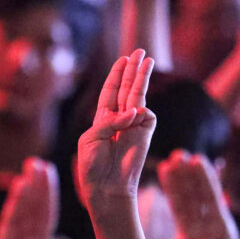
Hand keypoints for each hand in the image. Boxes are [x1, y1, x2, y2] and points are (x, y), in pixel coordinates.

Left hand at [0, 158, 83, 238]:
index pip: (11, 224)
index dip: (18, 203)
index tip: (22, 182)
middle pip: (27, 213)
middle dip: (32, 189)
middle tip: (35, 164)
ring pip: (42, 217)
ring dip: (45, 195)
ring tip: (47, 169)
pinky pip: (60, 236)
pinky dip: (65, 235)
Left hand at [77, 49, 155, 199]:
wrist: (106, 187)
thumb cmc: (93, 166)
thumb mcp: (92, 138)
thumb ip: (110, 121)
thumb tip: (134, 113)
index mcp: (103, 119)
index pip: (111, 91)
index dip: (116, 75)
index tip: (123, 59)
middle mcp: (120, 119)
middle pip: (127, 88)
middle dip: (133, 69)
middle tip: (140, 51)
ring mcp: (134, 126)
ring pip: (139, 96)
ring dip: (142, 77)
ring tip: (148, 59)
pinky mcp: (145, 134)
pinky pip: (146, 115)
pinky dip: (140, 113)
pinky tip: (134, 117)